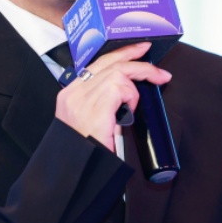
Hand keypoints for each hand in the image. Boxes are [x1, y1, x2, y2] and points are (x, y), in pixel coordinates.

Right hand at [54, 42, 171, 151]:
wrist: (78, 172)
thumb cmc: (89, 151)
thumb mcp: (91, 122)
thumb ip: (102, 104)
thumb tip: (127, 92)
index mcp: (70, 95)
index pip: (96, 65)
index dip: (119, 55)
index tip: (136, 51)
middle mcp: (73, 94)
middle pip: (107, 62)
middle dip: (132, 55)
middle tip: (151, 56)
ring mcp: (82, 99)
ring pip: (118, 73)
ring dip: (134, 86)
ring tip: (133, 105)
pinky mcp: (95, 108)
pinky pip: (121, 88)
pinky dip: (131, 97)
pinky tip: (128, 111)